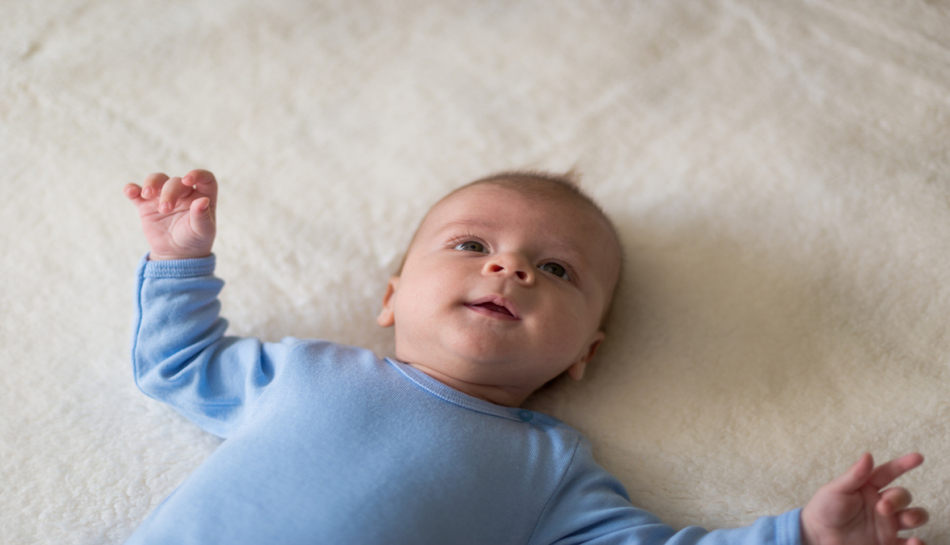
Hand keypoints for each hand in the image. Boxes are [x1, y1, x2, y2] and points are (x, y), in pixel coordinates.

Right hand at [124, 170, 217, 259]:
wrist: (176, 254)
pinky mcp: (146, 204)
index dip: (198, 174)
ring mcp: (163, 196)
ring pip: (157, 179)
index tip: (187, 180)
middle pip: (175, 182)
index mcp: (202, 196)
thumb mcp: (202, 231)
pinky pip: (137, 192)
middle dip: (169, 192)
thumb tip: (203, 201)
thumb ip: (202, 216)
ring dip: (151, 183)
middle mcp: (184, 193)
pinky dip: (132, 189)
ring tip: (147, 195)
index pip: (205, 178)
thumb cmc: (194, 240)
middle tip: (165, 209)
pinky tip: (130, 191)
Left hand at [801, 453, 928, 544]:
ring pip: (914, 516)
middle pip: (903, 496)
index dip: (903, 464)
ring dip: (916, 516)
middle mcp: (881, 505)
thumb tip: (868, 455)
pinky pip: (910, 544)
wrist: (817, 538)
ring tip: (906, 519)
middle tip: (883, 507)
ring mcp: (886, 525)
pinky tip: (915, 542)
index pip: (888, 472)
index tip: (918, 457)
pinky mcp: (888, 543)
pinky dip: (917, 543)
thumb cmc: (824, 510)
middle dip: (898, 498)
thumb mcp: (836, 490)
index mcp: (868, 488)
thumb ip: (854, 475)